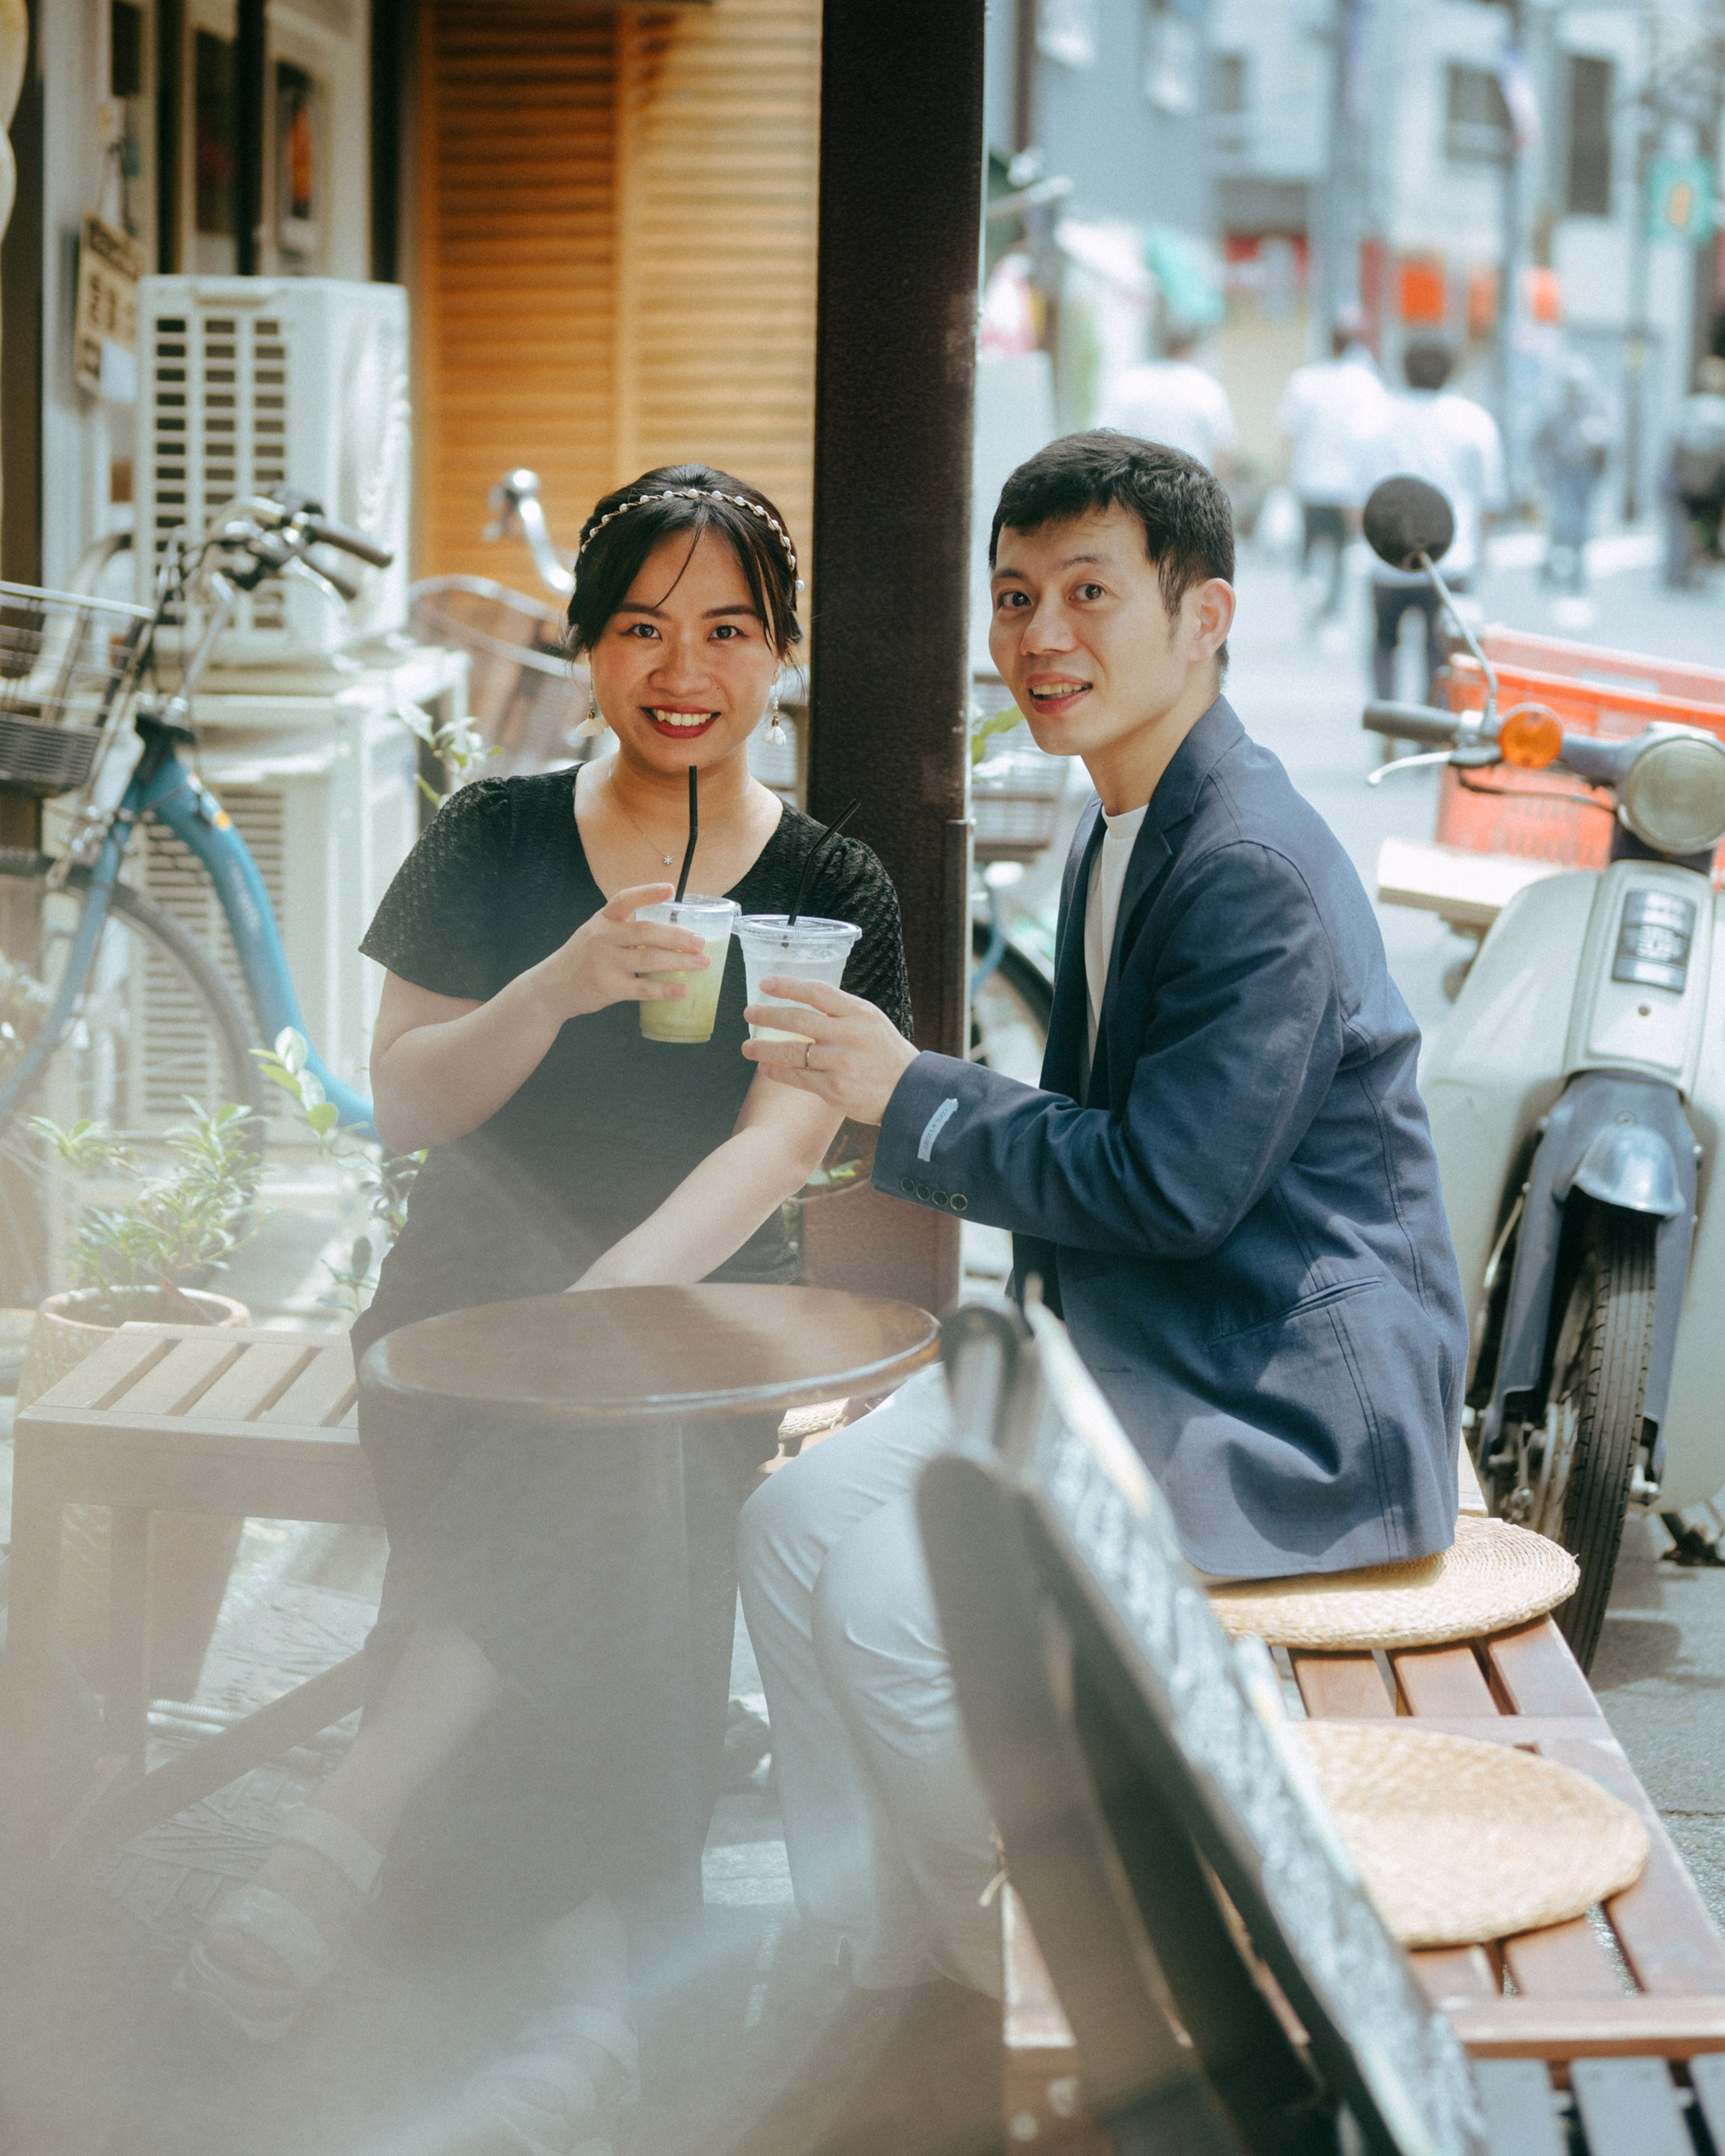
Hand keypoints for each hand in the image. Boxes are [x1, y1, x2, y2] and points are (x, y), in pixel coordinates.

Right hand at [538, 884, 708, 1019]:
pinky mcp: (609, 988)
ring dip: (681, 962)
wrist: (552, 987)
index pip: (625, 900)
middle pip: (646, 932)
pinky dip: (666, 989)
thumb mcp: (595, 933)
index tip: (671, 889)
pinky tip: (684, 989)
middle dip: (678, 936)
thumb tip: (669, 929)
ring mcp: (605, 964)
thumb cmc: (582, 957)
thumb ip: (624, 928)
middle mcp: (603, 938)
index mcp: (602, 920)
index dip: (648, 893)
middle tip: (700, 941)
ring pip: (650, 960)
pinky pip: (644, 989)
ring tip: (702, 962)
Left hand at [742, 977, 918, 1124]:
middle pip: (798, 1019)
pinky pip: (798, 1077)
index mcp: (859, 1013)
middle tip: (748, 1013)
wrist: (910, 1092)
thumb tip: (805, 1003)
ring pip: (792, 1051)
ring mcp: (840, 1062)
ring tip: (748, 1048)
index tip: (766, 983)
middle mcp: (848, 1035)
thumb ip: (842, 1012)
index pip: (817, 992)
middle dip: (768, 1015)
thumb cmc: (888, 1054)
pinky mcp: (834, 1089)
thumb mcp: (872, 1022)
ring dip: (765, 1048)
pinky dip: (779, 1072)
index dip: (789, 986)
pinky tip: (766, 1068)